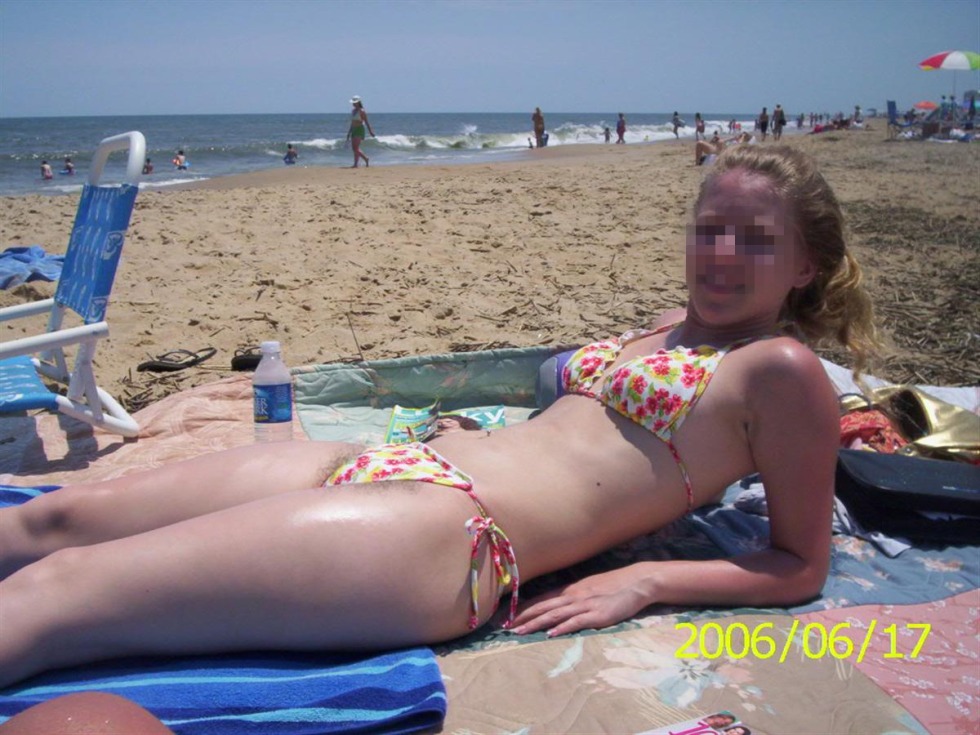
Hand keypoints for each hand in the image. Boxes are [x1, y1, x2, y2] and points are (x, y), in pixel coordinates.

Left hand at [510, 567, 651, 637]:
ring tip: (520, 632)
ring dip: (535, 623)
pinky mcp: (598, 615)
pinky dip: (562, 627)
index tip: (507, 616)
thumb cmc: (613, 587)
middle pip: (543, 606)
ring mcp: (586, 605)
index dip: (524, 608)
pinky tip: (551, 634)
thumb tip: (556, 607)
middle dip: (523, 617)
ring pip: (555, 614)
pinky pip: (577, 621)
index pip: (542, 599)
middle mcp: (574, 596)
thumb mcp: (589, 590)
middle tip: (504, 627)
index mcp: (571, 590)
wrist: (637, 582)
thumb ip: (572, 598)